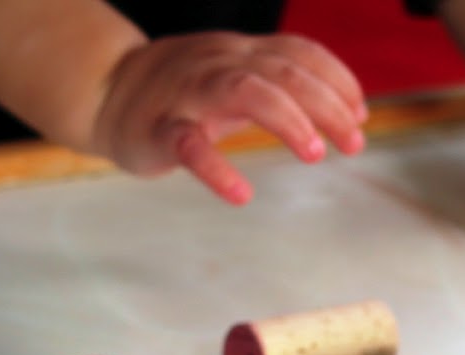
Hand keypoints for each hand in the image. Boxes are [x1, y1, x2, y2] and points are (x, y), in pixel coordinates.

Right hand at [92, 32, 367, 204]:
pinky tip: (239, 192)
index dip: (336, 79)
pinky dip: (215, 168)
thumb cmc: (181, 92)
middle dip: (325, 105)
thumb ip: (288, 90)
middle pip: (281, 71)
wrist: (104, 92)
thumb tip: (351, 112)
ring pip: (241, 90)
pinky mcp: (157, 130)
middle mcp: (217, 64)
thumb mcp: (237, 78)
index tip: (360, 114)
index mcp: (240, 52)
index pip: (298, 52)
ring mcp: (187, 93)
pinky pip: (187, 144)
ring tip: (314, 152)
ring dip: (285, 118)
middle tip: (352, 143)